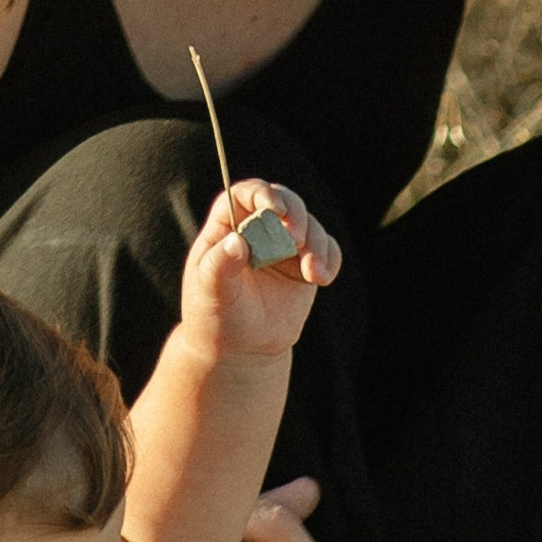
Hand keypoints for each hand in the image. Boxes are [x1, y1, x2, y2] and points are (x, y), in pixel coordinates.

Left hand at [177, 177, 341, 365]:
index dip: (261, 194)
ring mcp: (285, 244)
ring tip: (312, 272)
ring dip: (317, 243)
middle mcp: (259, 228)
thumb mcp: (211, 292)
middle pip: (285, 201)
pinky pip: (328, 250)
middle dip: (297, 216)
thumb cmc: (217, 315)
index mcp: (228, 225)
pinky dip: (330, 259)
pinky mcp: (306, 263)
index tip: (275, 210)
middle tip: (295, 240)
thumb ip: (219, 265)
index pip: (244, 194)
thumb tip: (237, 241)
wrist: (242, 347)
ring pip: (311, 225)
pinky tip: (321, 278)